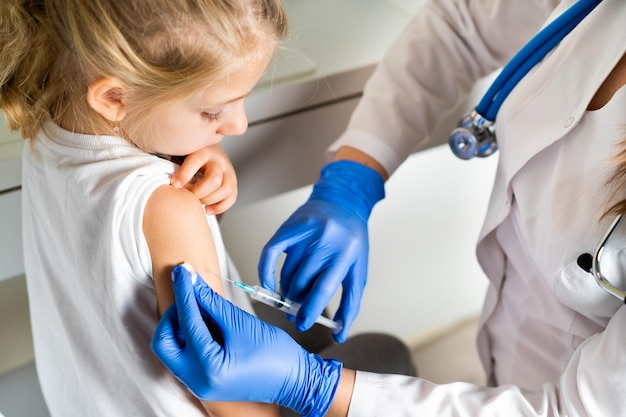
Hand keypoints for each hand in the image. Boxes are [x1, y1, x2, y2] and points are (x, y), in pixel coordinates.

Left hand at [151, 265, 341, 416]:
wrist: (295, 380)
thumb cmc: (276, 356)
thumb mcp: (243, 324)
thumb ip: (214, 303)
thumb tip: (193, 282)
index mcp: (209, 369)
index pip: (187, 322)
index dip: (184, 292)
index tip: (182, 272)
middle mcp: (198, 381)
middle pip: (164, 342)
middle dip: (173, 315)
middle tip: (189, 295)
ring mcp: (199, 384)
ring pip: (171, 349)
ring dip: (179, 324)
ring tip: (199, 305)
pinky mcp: (204, 381)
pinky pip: (184, 355)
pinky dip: (189, 335)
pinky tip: (203, 319)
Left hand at [170, 145, 236, 214]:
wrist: (210, 151)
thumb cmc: (190, 156)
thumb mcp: (183, 153)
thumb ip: (174, 162)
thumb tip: (164, 180)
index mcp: (203, 151)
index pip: (195, 161)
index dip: (184, 174)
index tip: (174, 185)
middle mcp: (218, 161)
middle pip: (214, 180)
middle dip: (199, 192)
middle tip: (188, 195)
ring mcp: (228, 172)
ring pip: (225, 190)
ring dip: (210, 200)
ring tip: (198, 203)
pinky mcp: (233, 183)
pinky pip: (231, 198)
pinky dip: (220, 207)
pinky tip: (207, 210)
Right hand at [258, 160, 384, 341]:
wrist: (343, 202)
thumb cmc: (351, 241)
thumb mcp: (358, 270)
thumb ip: (350, 303)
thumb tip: (340, 334)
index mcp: (345, 253)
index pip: (323, 287)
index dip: (311, 309)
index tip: (303, 323)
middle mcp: (324, 241)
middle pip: (302, 282)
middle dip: (296, 304)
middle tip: (294, 315)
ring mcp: (305, 232)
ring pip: (288, 272)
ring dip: (286, 292)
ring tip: (289, 301)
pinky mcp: (290, 227)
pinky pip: (270, 253)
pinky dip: (265, 272)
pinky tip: (268, 287)